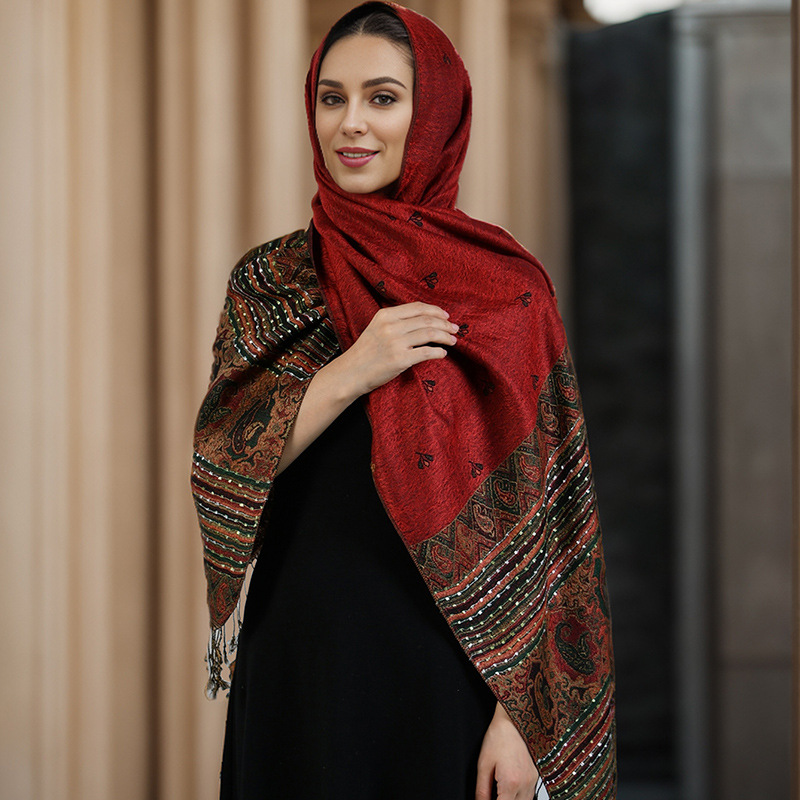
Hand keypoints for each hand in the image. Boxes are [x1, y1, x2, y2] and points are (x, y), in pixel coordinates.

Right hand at [338, 301, 458, 397]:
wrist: (351, 373)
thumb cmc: (365, 352)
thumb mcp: (376, 328)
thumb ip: (396, 321)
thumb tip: (424, 320)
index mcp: (385, 315)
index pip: (417, 307)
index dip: (436, 311)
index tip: (446, 316)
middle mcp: (391, 326)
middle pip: (427, 320)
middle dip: (445, 324)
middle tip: (455, 329)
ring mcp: (396, 343)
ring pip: (430, 334)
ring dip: (445, 337)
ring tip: (452, 341)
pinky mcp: (400, 359)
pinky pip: (427, 353)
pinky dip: (438, 352)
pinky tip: (442, 353)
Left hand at [476, 703, 539, 799]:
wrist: (514, 719)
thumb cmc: (499, 737)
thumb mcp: (484, 764)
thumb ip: (482, 790)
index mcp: (510, 783)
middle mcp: (526, 785)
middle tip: (494, 794)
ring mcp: (533, 781)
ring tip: (501, 792)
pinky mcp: (537, 776)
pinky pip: (530, 795)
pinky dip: (520, 796)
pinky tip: (510, 788)